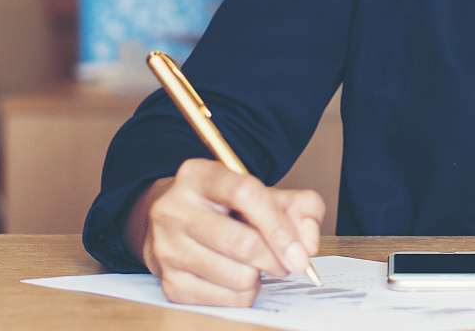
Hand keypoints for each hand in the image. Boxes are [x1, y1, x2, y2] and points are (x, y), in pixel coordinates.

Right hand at [124, 159, 325, 305]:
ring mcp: (167, 247)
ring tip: (253, 262)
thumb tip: (307, 244)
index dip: (279, 225)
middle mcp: (174, 209)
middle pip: (242, 242)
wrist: (176, 224)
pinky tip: (237, 276)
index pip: (245, 194)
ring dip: (259, 275)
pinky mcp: (169, 282)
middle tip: (287, 261)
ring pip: (238, 276)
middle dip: (277, 259)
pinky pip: (227, 299)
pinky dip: (244, 293)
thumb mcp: (263, 193)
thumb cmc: (226, 208)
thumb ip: (299, 207)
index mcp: (198, 175)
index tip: (301, 252)